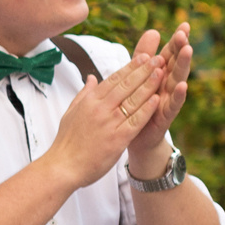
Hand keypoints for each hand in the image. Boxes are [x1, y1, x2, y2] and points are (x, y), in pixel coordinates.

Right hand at [46, 53, 161, 190]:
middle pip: (126, 85)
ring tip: (161, 73)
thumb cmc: (66, 142)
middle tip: (157, 58)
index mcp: (89, 102)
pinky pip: (136, 121)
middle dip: (143, 71)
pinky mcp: (118, 139)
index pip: (113, 79)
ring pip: (133, 100)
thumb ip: (84, 94)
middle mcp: (100, 109)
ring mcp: (109, 123)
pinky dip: (147, 109)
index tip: (143, 57)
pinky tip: (157, 99)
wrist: (63, 167)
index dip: (130, 67)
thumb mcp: (71, 113)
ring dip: (149, 85)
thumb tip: (92, 78)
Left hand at [126, 24, 194, 174]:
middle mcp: (167, 85)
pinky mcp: (165, 116)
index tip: (184, 24)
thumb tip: (153, 30)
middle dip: (180, 48)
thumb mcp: (139, 77)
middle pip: (175, 64)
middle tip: (184, 33)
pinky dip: (178, 95)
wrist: (135, 137)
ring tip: (187, 50)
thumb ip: (143, 55)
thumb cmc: (137, 104)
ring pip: (177, 80)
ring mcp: (168, 100)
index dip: (176, 40)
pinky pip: (173, 105)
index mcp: (159, 74)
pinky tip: (183, 85)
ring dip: (182, 66)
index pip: (169, 54)